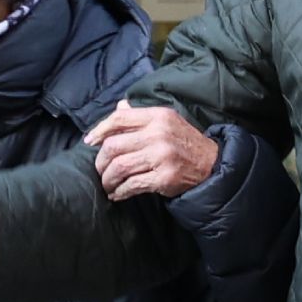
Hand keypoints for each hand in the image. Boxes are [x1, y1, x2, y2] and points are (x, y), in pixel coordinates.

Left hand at [87, 100, 218, 201]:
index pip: (119, 118)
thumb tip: (118, 107)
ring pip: (120, 167)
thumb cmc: (184, 142)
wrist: (212, 165)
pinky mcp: (164, 178)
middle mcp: (159, 134)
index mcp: (157, 116)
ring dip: (108, 179)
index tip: (89, 141)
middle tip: (100, 170)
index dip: (100, 130)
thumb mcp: (167, 121)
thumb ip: (141, 116)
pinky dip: (119, 192)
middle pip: (114, 146)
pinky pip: (132, 185)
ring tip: (107, 184)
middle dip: (101, 161)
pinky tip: (117, 194)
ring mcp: (162, 157)